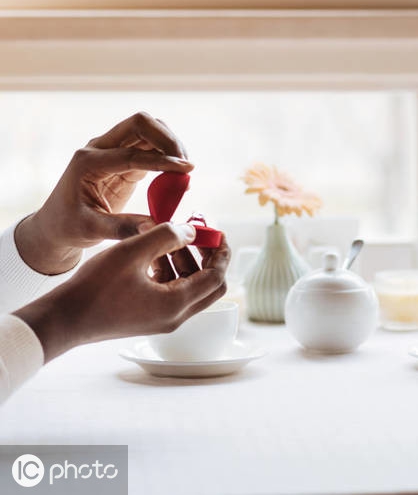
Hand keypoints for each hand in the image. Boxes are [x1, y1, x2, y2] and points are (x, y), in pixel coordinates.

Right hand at [13, 223, 230, 362]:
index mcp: (176, 304)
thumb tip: (192, 231)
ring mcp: (161, 320)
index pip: (216, 277)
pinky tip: (152, 252)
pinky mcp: (148, 317)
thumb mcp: (132, 252)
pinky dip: (169, 271)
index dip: (221, 252)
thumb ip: (166, 236)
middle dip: (207, 257)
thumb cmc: (94, 287)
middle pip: (209, 285)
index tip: (217, 231)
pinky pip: (171, 292)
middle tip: (197, 233)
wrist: (63, 319)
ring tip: (168, 236)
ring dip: (184, 261)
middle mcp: (175, 317)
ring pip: (189, 287)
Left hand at [15, 113, 194, 274]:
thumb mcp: (92, 230)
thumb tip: (155, 226)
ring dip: (171, 143)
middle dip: (167, 139)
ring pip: (149, 129)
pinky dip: (168, 154)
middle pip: (140, 123)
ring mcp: (112, 150)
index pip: (131, 153)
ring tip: (185, 169)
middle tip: (186, 164)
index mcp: (87, 162)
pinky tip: (178, 174)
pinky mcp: (125, 158)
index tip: (186, 170)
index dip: (161, 160)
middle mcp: (99, 148)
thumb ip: (123, 227)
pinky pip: (152, 146)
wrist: (58, 224)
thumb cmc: (70, 227)